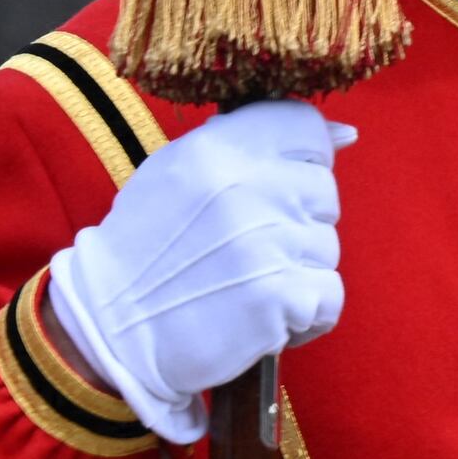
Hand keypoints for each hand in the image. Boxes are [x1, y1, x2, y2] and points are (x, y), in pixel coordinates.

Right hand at [41, 102, 353, 445]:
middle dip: (296, 221)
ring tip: (244, 284)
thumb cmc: (147, 250)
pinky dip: (305, 314)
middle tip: (246, 249)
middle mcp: (246, 187)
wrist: (111, 330)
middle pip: (323, 191)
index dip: (302, 158)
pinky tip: (264, 316)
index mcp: (217, 150)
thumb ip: (255, 143)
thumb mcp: (179, 174)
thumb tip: (346, 135)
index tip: (278, 185)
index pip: (305, 128)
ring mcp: (268, 242)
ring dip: (297, 271)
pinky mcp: (282, 296)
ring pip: (326, 247)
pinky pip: (328, 296)